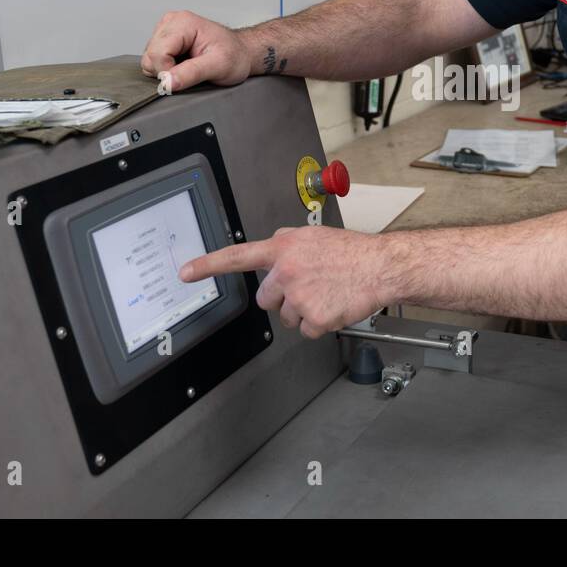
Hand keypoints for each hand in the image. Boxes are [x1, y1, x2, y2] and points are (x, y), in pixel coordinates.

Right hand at [140, 10, 253, 92]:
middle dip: (166, 71)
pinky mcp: (165, 40)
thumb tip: (167, 82)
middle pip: (150, 56)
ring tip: (189, 67)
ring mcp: (166, 30)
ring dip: (166, 70)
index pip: (157, 53)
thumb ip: (192, 73)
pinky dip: (166, 68)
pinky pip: (153, 60)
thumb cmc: (234, 56)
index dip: (167, 72)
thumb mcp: (219, 66)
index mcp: (183, 23)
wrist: (241, 53)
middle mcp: (171, 22)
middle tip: (191, 72)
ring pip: (149, 59)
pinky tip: (183, 64)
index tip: (185, 78)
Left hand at [179, 226, 393, 338]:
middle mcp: (287, 272)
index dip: (207, 265)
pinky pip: (306, 330)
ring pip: (286, 317)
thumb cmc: (354, 252)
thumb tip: (273, 248)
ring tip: (326, 294)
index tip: (185, 272)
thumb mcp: (315, 235)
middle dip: (281, 298)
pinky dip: (320, 324)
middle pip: (265, 299)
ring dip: (303, 311)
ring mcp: (299, 296)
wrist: (381, 267)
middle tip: (306, 289)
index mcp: (284, 249)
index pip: (238, 256)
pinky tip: (334, 306)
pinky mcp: (314, 317)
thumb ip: (288, 242)